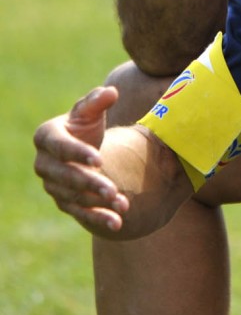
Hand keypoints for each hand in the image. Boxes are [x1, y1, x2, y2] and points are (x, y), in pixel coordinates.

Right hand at [33, 87, 129, 235]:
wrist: (85, 149)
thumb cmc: (86, 125)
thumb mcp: (91, 111)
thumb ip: (98, 100)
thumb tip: (111, 92)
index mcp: (47, 136)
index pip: (60, 147)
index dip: (78, 153)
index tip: (99, 159)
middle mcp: (44, 163)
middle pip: (64, 176)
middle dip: (88, 183)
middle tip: (112, 188)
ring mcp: (52, 185)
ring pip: (73, 197)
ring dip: (97, 202)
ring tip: (122, 204)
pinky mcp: (64, 202)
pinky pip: (79, 213)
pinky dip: (98, 218)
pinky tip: (117, 222)